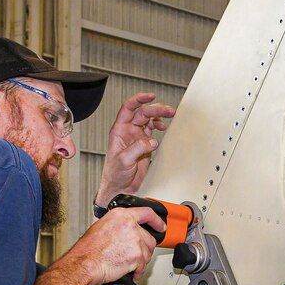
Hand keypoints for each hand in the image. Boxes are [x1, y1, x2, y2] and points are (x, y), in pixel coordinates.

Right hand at [72, 206, 162, 284]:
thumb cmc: (88, 249)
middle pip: (149, 238)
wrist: (85, 264)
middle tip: (137, 254)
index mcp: (121, 215)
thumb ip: (116, 225)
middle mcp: (130, 225)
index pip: (146, 213)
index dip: (156, 221)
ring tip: (129, 264)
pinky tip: (131, 272)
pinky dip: (138, 271)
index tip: (161, 225)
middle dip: (144, 248)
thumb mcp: (100, 227)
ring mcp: (135, 241)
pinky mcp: (137, 256)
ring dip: (141, 260)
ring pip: (148, 252)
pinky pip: (143, 265)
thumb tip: (122, 230)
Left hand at [96, 92, 175, 206]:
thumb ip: (137, 149)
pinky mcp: (144, 145)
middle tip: (168, 110)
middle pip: (142, 113)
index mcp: (119, 130)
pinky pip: (153, 131)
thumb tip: (151, 141)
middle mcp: (128, 131)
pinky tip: (163, 127)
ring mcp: (136, 137)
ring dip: (159, 116)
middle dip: (156, 109)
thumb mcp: (124, 160)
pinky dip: (159, 127)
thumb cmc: (114, 174)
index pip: (128, 108)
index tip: (150, 96)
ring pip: (149, 120)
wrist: (120, 188)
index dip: (139, 100)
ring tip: (170, 115)